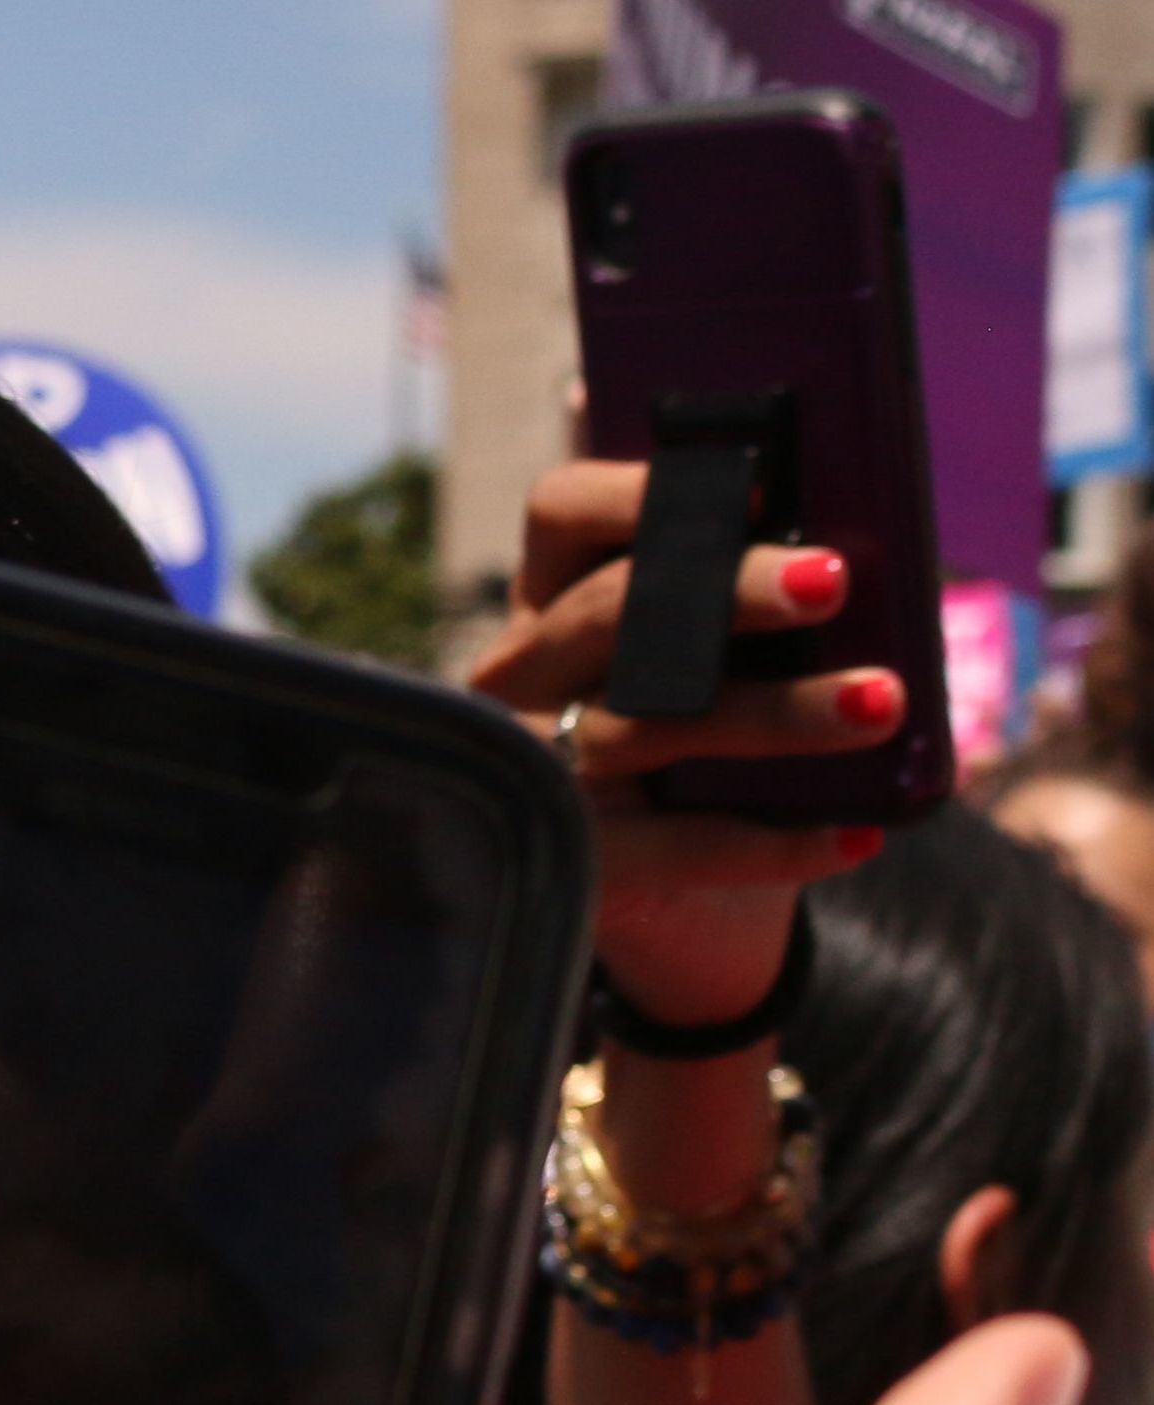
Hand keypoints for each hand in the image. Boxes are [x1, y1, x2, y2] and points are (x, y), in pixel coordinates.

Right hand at [466, 459, 886, 1027]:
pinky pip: (671, 847)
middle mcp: (525, 678)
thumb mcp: (718, 677)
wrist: (688, 916)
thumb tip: (841, 558)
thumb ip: (748, 618)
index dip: (639, 493)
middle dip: (724, 590)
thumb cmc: (713, 761)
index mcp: (556, 604)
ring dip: (771, 714)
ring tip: (879, 703)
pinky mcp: (577, 863)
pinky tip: (854, 837)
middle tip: (831, 579)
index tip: (757, 488)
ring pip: (645, 726)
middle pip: (609, 611)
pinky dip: (768, 844)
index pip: (563, 515)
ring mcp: (539, 770)